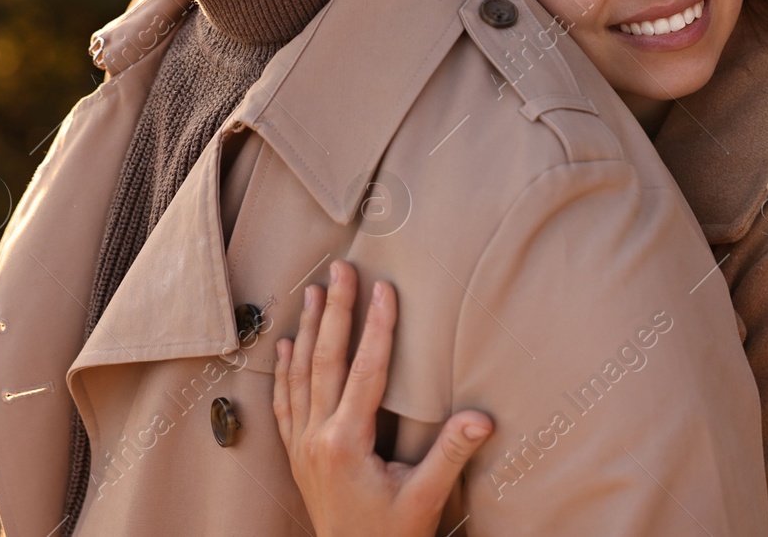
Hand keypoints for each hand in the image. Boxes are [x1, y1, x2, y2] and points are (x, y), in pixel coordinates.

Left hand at [272, 259, 493, 536]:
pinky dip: (285, 369)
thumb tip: (481, 418)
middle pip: (325, 361)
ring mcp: (303, 446)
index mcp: (347, 443)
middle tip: (341, 269)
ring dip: (308, 330)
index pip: (366, 371)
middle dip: (336, 310)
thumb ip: (450, 455)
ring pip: (300, 375)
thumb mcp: (425, 499)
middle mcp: (318, 438)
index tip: (384, 288)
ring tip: (313, 291)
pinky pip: (286, 402)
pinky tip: (287, 344)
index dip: (377, 327)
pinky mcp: (298, 455)